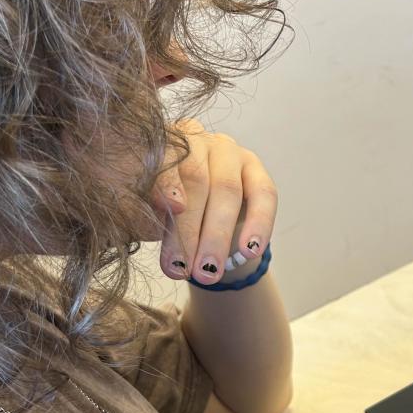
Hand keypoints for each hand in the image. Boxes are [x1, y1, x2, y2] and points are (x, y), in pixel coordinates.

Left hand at [150, 119, 277, 284]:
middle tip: (180, 269)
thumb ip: (149, 212)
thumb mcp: (149, 213)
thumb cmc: (165, 213)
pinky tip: (249, 251)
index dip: (167, 182)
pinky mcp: (256, 170)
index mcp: (162, 142)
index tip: (169, 209)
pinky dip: (258, 225)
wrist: (199, 223)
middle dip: (188, 229)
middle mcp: (197, 139)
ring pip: (227, 190)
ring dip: (217, 236)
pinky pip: (264, 195)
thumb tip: (151, 222)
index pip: (164, 157)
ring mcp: (230, 152)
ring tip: (207, 272)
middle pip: (197, 179)